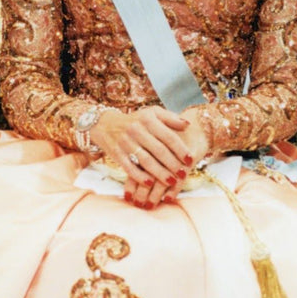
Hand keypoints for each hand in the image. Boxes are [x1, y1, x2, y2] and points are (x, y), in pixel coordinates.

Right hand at [91, 105, 207, 208]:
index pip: (168, 136)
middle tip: (183, 174)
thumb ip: (171, 118)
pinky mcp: (116, 153)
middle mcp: (136, 130)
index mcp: (148, 119)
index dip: (181, 149)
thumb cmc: (135, 120)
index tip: (190, 160)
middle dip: (173, 164)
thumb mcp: (152, 113)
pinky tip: (149, 184)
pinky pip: (129, 167)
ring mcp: (125, 142)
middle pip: (159, 150)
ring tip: (171, 182)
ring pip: (145, 160)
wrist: (106, 124)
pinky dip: (139, 176)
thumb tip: (188, 125)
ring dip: (159, 173)